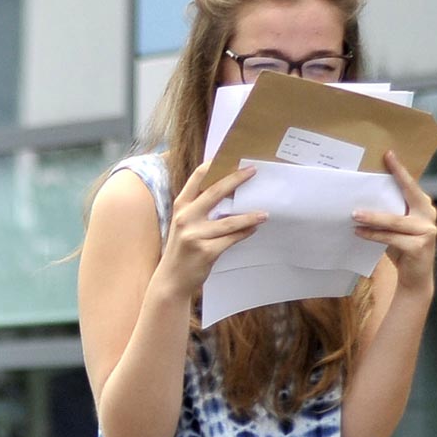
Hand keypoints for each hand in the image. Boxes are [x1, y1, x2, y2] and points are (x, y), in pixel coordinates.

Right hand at [154, 162, 265, 295]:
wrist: (171, 279)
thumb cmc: (182, 249)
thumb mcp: (184, 224)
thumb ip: (198, 208)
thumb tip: (225, 191)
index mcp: (181, 206)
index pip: (198, 178)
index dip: (214, 165)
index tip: (231, 157)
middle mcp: (185, 218)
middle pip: (215, 192)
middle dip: (236, 179)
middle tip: (253, 170)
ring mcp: (195, 235)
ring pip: (229, 221)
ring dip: (250, 216)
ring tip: (265, 213)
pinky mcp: (206, 251)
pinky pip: (231, 239)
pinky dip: (245, 233)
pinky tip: (254, 228)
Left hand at [351, 151, 436, 292]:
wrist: (416, 279)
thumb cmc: (403, 249)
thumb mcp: (398, 227)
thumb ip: (391, 213)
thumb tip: (364, 199)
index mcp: (424, 206)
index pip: (410, 185)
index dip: (400, 170)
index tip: (388, 154)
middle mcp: (429, 215)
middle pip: (408, 195)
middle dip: (393, 181)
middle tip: (371, 173)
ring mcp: (427, 231)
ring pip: (395, 220)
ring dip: (373, 217)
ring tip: (354, 214)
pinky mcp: (419, 246)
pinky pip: (391, 237)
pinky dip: (374, 235)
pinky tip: (359, 232)